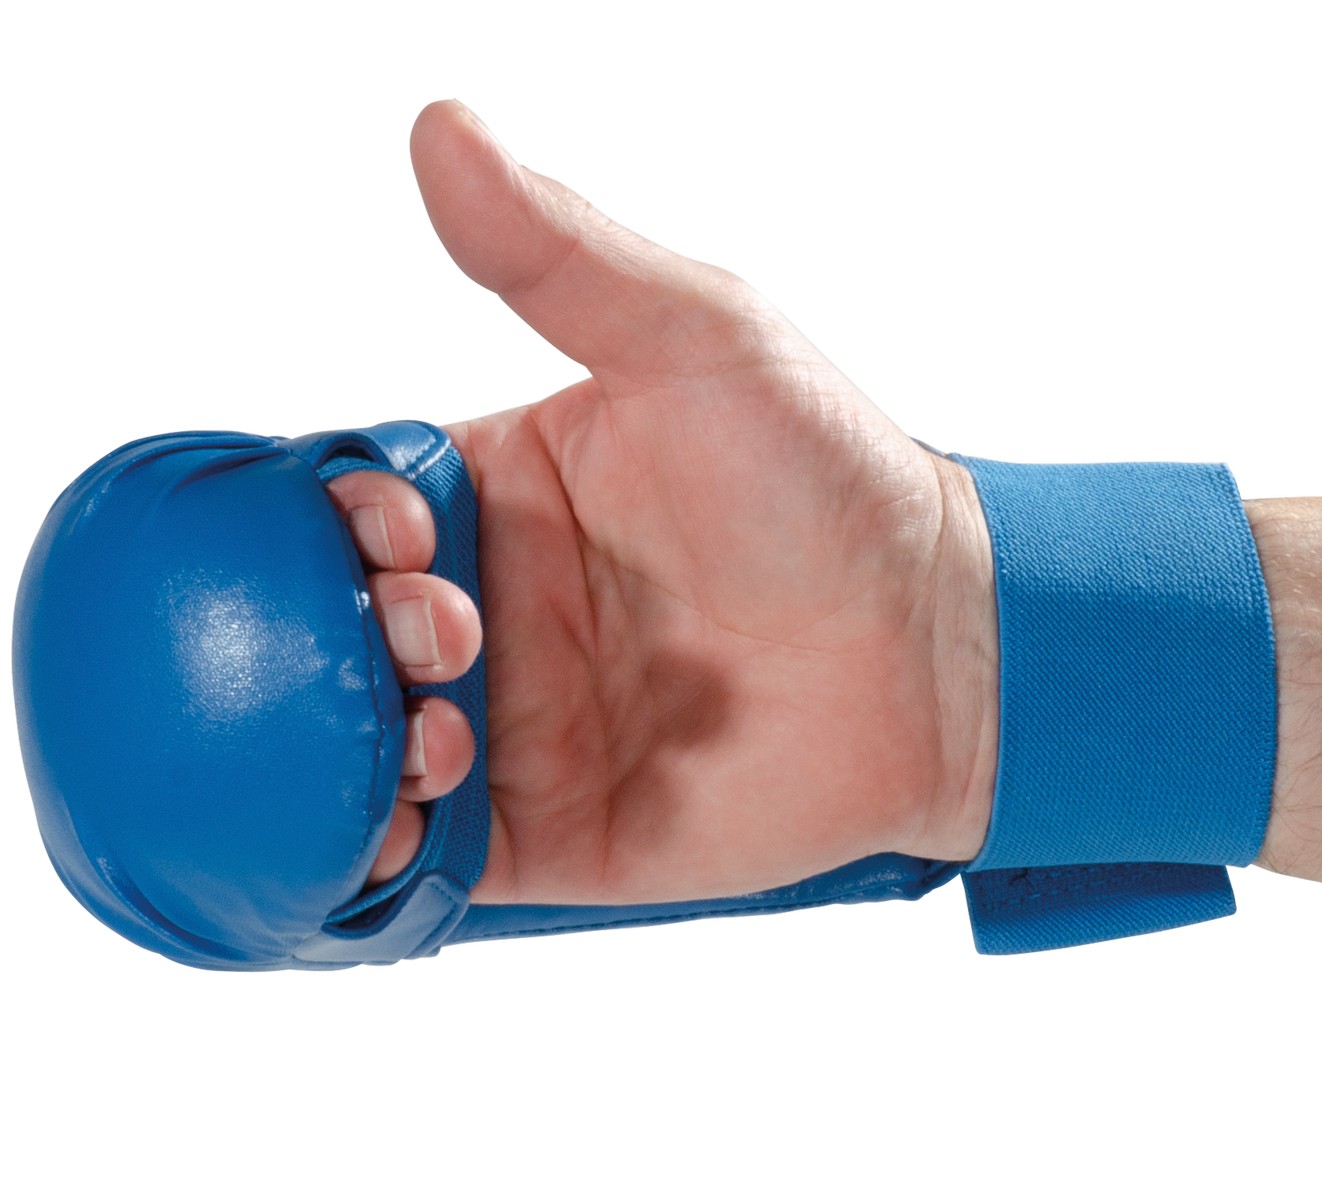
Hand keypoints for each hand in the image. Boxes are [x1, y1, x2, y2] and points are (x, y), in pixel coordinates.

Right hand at [328, 100, 997, 905]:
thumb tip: (442, 129)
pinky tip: (415, 820)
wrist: (939, 647)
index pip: (353, 509)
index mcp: (502, 495)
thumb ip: (565, 257)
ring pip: (362, 753)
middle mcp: (493, 612)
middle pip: (339, 633)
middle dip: (351, 636)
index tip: (403, 529)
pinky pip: (426, 861)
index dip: (339, 523)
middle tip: (451, 630)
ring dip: (355, 749)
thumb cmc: (834, 482)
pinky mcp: (551, 835)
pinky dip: (379, 856)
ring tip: (444, 730)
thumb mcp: (702, 339)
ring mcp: (516, 728)